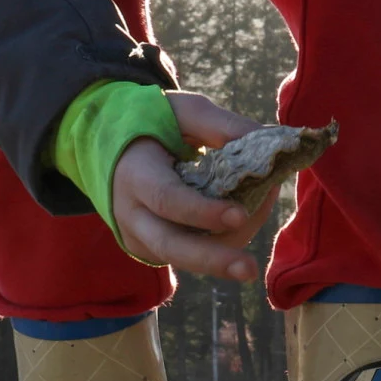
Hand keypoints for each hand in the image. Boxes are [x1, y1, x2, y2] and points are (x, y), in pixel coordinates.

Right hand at [112, 92, 279, 281]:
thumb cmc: (152, 123)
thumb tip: (272, 140)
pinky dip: (221, 243)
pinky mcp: (150, 249)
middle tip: (250, 269)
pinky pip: (189, 255)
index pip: (166, 200)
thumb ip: (221, 125)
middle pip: (170, 246)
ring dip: (227, 250)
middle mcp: (131, 213)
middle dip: (213, 260)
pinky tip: (243, 222)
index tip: (239, 214)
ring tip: (257, 224)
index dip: (202, 211)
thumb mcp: (182, 111)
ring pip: (183, 258)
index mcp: (134, 173)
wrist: (109, 146)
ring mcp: (138, 236)